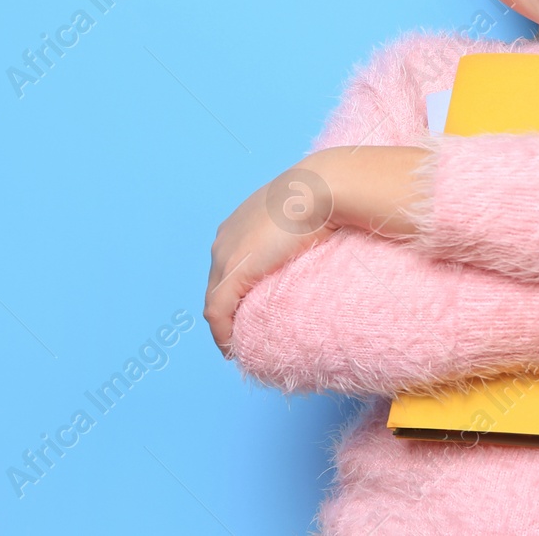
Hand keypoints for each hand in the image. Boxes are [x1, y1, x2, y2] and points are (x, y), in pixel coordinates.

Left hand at [204, 160, 337, 359]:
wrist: (322, 189)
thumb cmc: (324, 197)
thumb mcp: (306, 214)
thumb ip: (300, 230)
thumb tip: (323, 241)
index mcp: (240, 223)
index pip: (229, 265)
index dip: (237, 291)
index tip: (250, 311)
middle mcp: (224, 239)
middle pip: (217, 284)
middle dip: (228, 311)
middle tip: (244, 335)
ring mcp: (226, 256)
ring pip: (214, 301)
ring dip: (224, 326)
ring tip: (240, 346)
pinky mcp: (233, 272)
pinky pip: (217, 312)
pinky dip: (222, 333)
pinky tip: (232, 348)